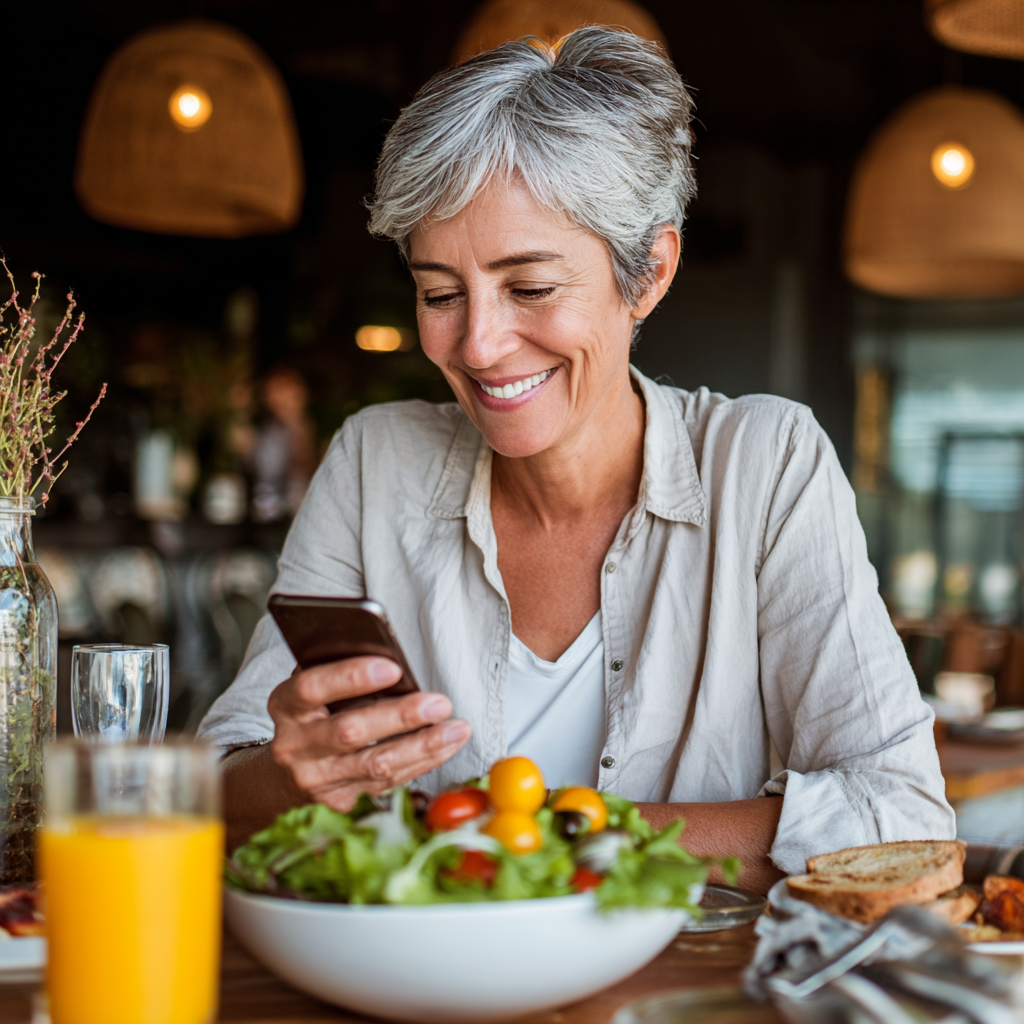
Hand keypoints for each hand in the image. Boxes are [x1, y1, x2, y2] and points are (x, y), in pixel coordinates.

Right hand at [268, 656, 470, 810]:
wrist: (292, 769)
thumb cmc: (316, 712)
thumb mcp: (317, 684)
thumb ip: (341, 668)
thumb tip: (388, 651)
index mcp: (285, 705)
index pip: (313, 688)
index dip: (351, 677)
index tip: (394, 667)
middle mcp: (295, 746)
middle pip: (350, 732)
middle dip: (400, 717)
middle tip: (440, 703)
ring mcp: (316, 780)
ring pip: (376, 764)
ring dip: (423, 745)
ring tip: (457, 728)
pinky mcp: (340, 803)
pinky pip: (388, 783)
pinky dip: (423, 762)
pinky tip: (447, 745)